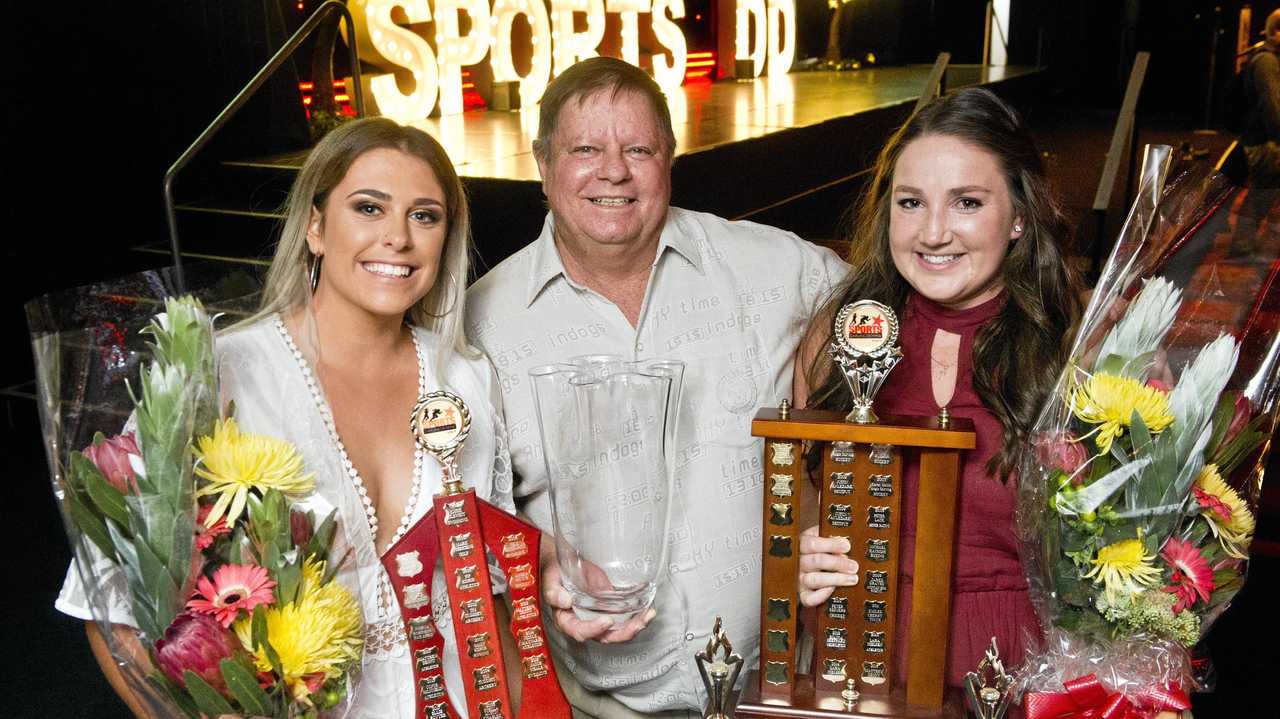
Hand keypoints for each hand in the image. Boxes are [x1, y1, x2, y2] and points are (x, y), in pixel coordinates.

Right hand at [540, 549, 654, 643]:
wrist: (563, 563)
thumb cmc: (554, 574)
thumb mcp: (550, 581)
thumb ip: (554, 592)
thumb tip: (565, 601)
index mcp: (567, 620)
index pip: (580, 632)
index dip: (594, 629)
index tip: (606, 620)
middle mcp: (584, 623)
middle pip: (605, 637)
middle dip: (624, 633)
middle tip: (638, 623)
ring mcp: (598, 617)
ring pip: (618, 631)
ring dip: (635, 626)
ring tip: (648, 616)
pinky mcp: (610, 609)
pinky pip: (624, 619)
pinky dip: (637, 617)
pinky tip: (648, 610)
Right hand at [797, 525, 859, 606]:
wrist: (800, 567)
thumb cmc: (815, 550)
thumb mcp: (818, 537)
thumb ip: (828, 535)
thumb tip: (843, 539)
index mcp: (800, 545)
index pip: (812, 544)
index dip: (831, 545)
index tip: (846, 546)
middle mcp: (798, 562)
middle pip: (816, 561)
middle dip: (838, 563)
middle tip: (854, 566)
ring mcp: (799, 579)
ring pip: (815, 580)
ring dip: (836, 579)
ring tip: (852, 578)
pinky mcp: (802, 594)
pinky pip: (810, 598)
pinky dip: (822, 595)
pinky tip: (833, 589)